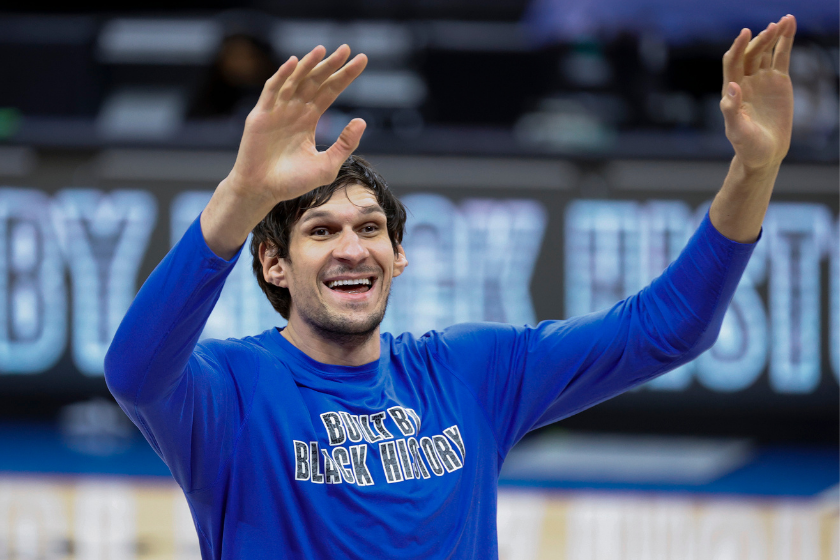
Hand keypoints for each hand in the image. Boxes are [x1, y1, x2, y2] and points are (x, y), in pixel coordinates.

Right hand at [225, 44, 367, 205]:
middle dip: (330, 65)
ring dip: (308, 65)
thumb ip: (345, 144)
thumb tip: (362, 120)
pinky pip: (272, 90)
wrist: (263, 191)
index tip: (362, 60)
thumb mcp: (327, 165)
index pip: (330, 91)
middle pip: (315, 81)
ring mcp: (277, 110)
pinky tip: (295, 63)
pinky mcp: (261, 115)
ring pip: (295, 81)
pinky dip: (282, 76)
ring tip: (323, 50)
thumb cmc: (293, 181)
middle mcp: (294, 110)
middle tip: (346, 48)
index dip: (345, 76)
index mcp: (309, 119)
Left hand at [719, 15, 794, 169]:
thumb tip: (732, 86)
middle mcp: (745, 81)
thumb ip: (731, 110)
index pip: (732, 62)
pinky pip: (781, 57)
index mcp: (731, 91)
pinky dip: (785, 42)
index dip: (738, 47)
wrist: (765, 154)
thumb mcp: (737, 131)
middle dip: (760, 40)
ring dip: (772, 36)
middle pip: (750, 54)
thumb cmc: (747, 146)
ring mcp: (761, 80)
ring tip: (784, 21)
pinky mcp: (778, 82)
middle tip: (772, 27)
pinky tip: (789, 26)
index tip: (745, 33)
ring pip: (765, 52)